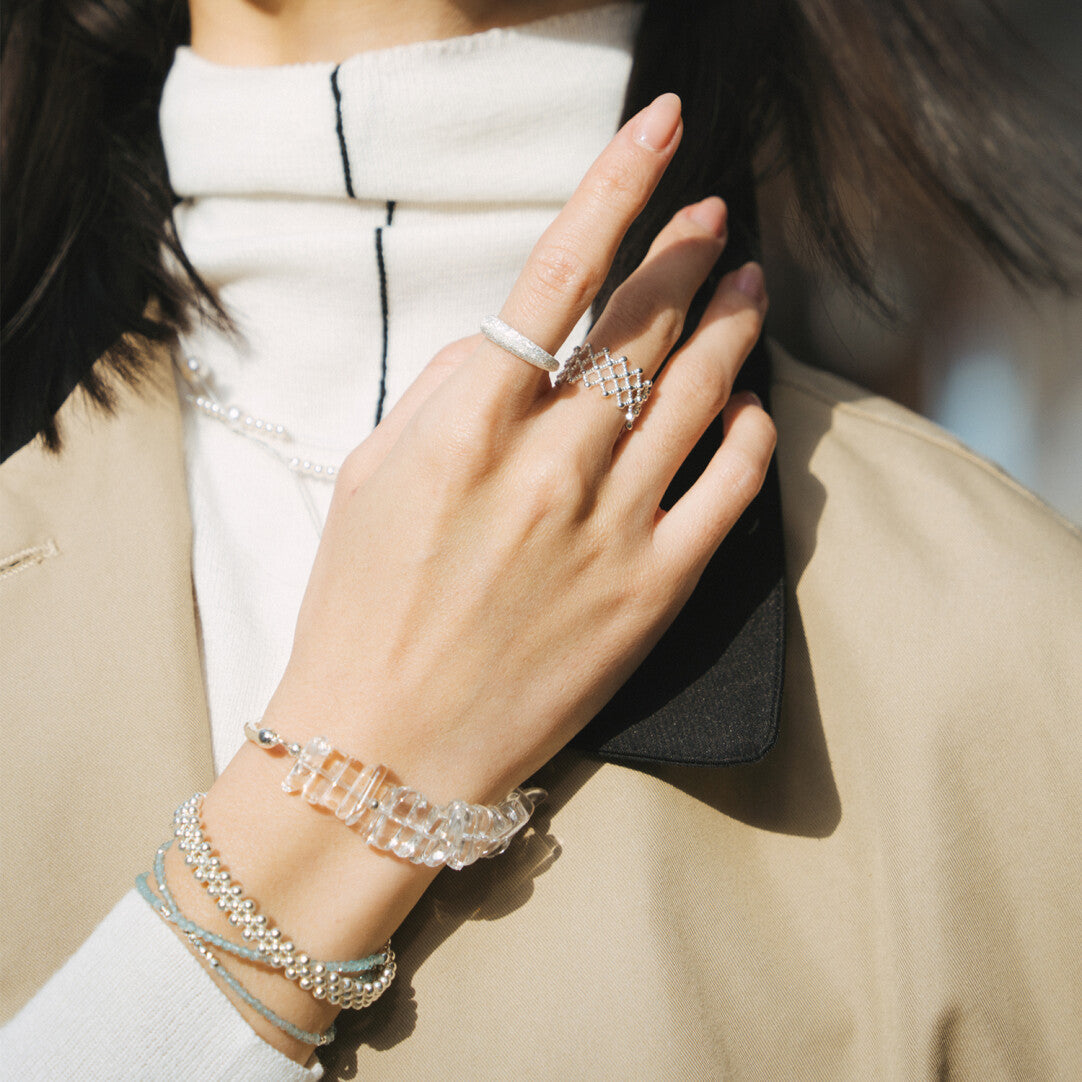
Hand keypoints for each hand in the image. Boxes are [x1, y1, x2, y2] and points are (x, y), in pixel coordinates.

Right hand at [270, 92, 774, 803]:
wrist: (388, 749)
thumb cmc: (360, 611)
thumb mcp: (368, 476)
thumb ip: (443, 397)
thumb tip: (516, 344)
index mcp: (468, 427)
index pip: (560, 274)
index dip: (617, 186)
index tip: (663, 128)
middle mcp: (551, 466)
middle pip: (645, 325)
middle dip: (687, 252)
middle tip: (713, 215)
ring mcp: (614, 529)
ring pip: (702, 395)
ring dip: (732, 324)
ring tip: (750, 281)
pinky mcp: (655, 591)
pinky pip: (730, 492)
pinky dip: (752, 436)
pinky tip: (754, 405)